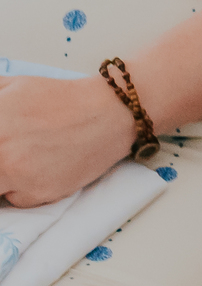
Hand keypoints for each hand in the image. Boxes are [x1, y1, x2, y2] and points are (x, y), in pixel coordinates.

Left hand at [0, 74, 135, 207]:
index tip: (0, 147)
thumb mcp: (12, 85)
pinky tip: (38, 169)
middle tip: (9, 154)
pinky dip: (20, 189)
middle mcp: (0, 148)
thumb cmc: (60, 99)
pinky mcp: (36, 194)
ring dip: (3, 178)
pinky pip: (14, 199)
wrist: (107, 113)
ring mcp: (16, 174)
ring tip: (21, 160)